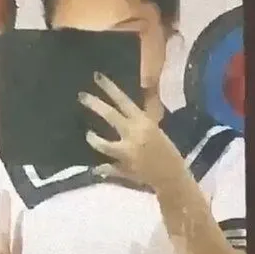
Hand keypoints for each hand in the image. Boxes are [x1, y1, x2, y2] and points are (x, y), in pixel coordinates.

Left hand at [78, 71, 183, 192]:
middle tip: (81, 96)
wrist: (173, 176)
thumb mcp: (154, 129)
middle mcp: (135, 134)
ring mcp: (128, 153)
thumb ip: (139, 118)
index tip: (97, 77)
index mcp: (144, 122)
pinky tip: (96, 168)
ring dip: (93, 138)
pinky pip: (106, 167)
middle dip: (94, 104)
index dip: (109, 87)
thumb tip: (123, 105)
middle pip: (111, 115)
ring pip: (103, 144)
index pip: (124, 100)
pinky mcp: (124, 169)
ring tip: (89, 134)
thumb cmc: (166, 151)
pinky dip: (100, 168)